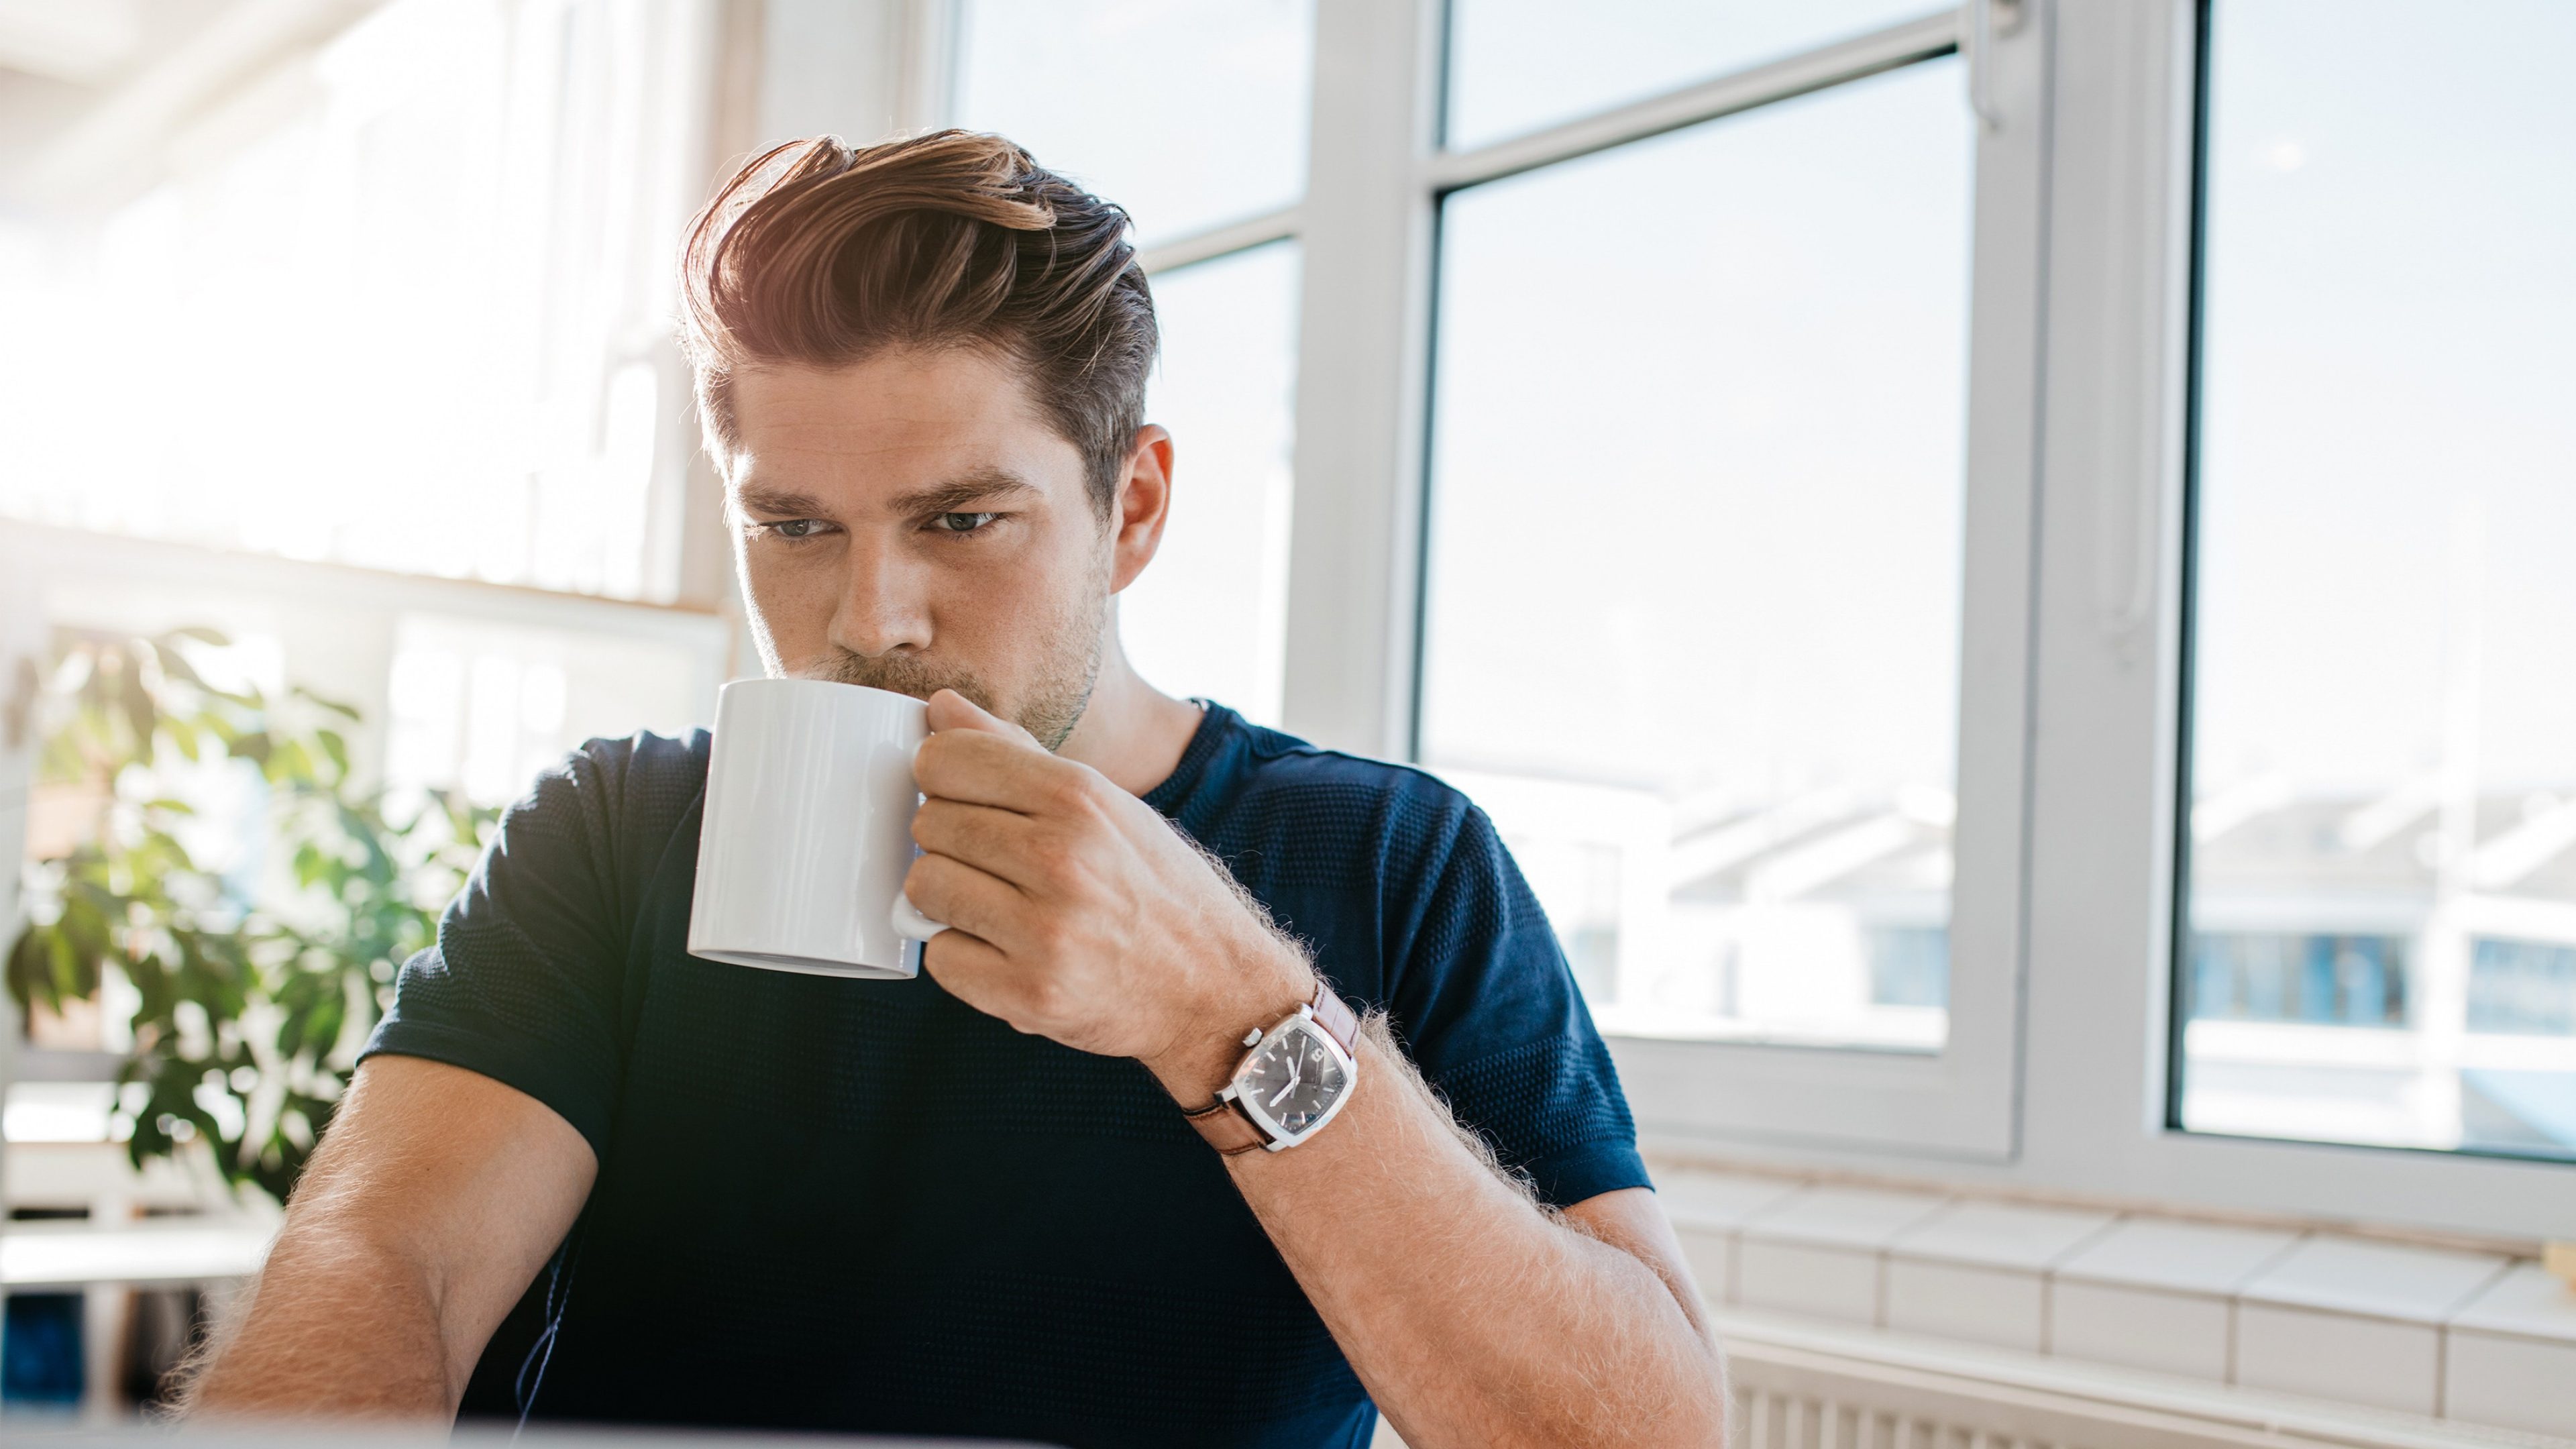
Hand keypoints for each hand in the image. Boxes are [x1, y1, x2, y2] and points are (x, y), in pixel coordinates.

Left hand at [903, 690, 1314, 1099]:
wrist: (1214, 986)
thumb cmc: (1155, 887)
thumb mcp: (1103, 803)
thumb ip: (1015, 751)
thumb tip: (939, 705)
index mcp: (1079, 797)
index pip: (944, 761)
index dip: (943, 779)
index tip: (966, 799)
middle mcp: (1061, 858)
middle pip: (929, 824)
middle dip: (951, 842)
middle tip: (994, 863)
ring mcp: (1044, 931)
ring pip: (923, 889)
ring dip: (948, 899)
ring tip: (997, 906)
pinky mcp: (1029, 994)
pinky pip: (941, 958)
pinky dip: (964, 956)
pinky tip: (1006, 951)